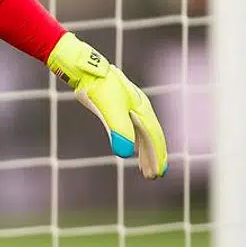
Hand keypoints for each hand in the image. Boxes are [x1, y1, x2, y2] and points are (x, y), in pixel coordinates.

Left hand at [47, 32, 168, 178]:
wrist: (86, 70)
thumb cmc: (99, 88)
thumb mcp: (109, 109)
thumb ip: (118, 130)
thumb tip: (124, 154)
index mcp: (142, 110)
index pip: (153, 136)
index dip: (157, 155)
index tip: (160, 172)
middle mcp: (139, 109)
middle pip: (150, 137)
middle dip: (152, 157)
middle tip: (153, 176)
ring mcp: (129, 108)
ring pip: (141, 134)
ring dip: (144, 152)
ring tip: (145, 170)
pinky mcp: (118, 107)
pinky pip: (132, 129)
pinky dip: (135, 142)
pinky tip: (133, 150)